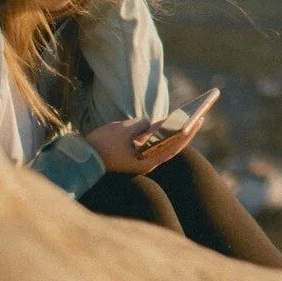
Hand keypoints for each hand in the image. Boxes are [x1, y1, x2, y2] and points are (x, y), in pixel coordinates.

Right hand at [86, 114, 200, 175]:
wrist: (82, 160)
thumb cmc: (102, 144)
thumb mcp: (122, 130)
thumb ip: (141, 125)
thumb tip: (151, 124)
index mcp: (146, 160)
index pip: (173, 146)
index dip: (187, 132)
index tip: (198, 119)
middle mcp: (147, 164)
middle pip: (172, 146)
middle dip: (186, 131)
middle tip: (200, 116)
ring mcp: (142, 163)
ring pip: (165, 147)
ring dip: (176, 134)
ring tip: (189, 119)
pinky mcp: (136, 160)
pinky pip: (155, 147)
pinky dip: (163, 137)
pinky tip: (170, 125)